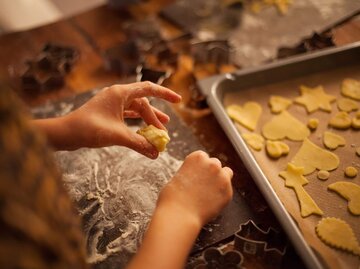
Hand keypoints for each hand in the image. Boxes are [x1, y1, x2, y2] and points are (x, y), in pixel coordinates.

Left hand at [35, 82, 180, 157]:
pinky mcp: (107, 113)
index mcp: (120, 93)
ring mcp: (111, 104)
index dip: (166, 94)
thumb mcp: (118, 136)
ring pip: (136, 109)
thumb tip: (156, 154)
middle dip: (155, 117)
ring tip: (160, 129)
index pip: (149, 89)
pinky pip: (127, 115)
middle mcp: (117, 95)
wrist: (65, 133)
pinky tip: (142, 131)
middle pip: (143, 103)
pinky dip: (136, 123)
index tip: (179, 100)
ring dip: (147, 119)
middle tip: (164, 132)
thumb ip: (139, 144)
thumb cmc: (89, 129)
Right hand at [126, 151, 232, 268]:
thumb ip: (190, 172)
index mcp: (197, 157)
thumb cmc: (172, 198)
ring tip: (210, 192)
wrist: (179, 215)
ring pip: (226, 174)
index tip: (198, 174)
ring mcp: (222, 177)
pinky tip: (211, 202)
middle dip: (211, 173)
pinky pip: (228, 191)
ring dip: (220, 180)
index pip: (204, 157)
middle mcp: (212, 164)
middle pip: (215, 164)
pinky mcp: (228, 192)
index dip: (200, 167)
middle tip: (203, 185)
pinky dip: (221, 195)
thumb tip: (195, 176)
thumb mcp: (177, 176)